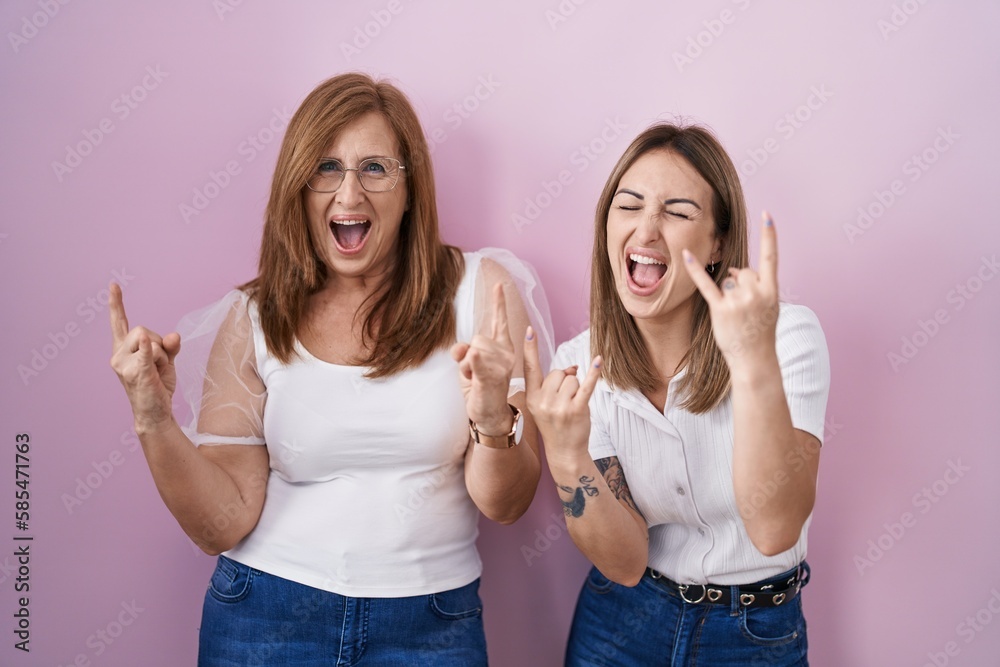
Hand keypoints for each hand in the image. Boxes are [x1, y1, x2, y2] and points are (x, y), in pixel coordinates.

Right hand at [108, 283, 181, 433]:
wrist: (156, 412)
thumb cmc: (158, 385)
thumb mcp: (166, 361)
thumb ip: (170, 345)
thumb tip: (174, 336)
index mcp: (123, 349)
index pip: (118, 322)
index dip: (116, 303)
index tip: (114, 285)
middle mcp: (118, 354)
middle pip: (144, 329)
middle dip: (159, 344)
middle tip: (158, 365)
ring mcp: (123, 364)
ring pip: (151, 340)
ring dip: (162, 355)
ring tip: (157, 372)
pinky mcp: (135, 372)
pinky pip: (145, 353)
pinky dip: (147, 348)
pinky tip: (146, 345)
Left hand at [451, 283, 516, 433]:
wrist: (489, 415)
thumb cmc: (480, 388)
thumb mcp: (469, 365)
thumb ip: (465, 350)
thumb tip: (459, 348)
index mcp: (503, 348)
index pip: (499, 321)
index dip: (499, 303)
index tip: (499, 284)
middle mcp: (506, 354)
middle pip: (477, 337)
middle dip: (468, 354)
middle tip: (473, 372)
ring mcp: (500, 366)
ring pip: (471, 349)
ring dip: (465, 367)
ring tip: (474, 380)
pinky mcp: (491, 377)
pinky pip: (475, 360)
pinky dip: (470, 360)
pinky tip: (472, 364)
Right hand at [523, 325, 601, 466]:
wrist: (565, 452)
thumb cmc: (555, 425)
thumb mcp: (546, 405)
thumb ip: (554, 383)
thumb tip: (573, 367)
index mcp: (532, 397)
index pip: (529, 368)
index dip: (529, 348)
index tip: (529, 330)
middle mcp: (543, 401)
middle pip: (558, 372)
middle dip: (565, 381)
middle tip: (564, 402)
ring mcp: (559, 406)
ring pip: (572, 378)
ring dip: (577, 389)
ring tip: (572, 407)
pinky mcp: (577, 409)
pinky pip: (587, 385)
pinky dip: (594, 372)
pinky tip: (599, 360)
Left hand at [683, 210, 779, 375]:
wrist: (754, 359)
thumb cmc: (760, 332)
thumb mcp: (769, 307)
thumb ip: (758, 285)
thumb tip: (737, 271)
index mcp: (771, 291)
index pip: (771, 257)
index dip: (769, 235)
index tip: (767, 215)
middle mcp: (756, 293)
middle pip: (743, 271)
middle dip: (740, 282)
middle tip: (744, 306)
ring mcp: (738, 301)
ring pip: (728, 280)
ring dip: (728, 292)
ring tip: (735, 314)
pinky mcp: (721, 309)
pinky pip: (706, 284)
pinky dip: (695, 270)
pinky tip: (685, 255)